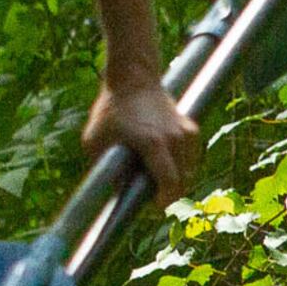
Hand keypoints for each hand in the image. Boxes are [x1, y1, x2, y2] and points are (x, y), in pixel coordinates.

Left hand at [84, 76, 202, 203]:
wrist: (133, 78)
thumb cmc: (110, 110)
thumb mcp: (95, 141)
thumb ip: (104, 169)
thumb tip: (116, 194)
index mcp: (153, 143)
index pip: (169, 182)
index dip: (165, 200)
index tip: (156, 207)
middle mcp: (175, 139)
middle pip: (182, 180)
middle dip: (169, 193)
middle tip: (152, 198)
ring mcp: (186, 132)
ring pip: (188, 169)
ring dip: (176, 179)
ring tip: (156, 178)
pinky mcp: (190, 128)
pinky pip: (191, 157)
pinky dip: (182, 164)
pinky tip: (165, 163)